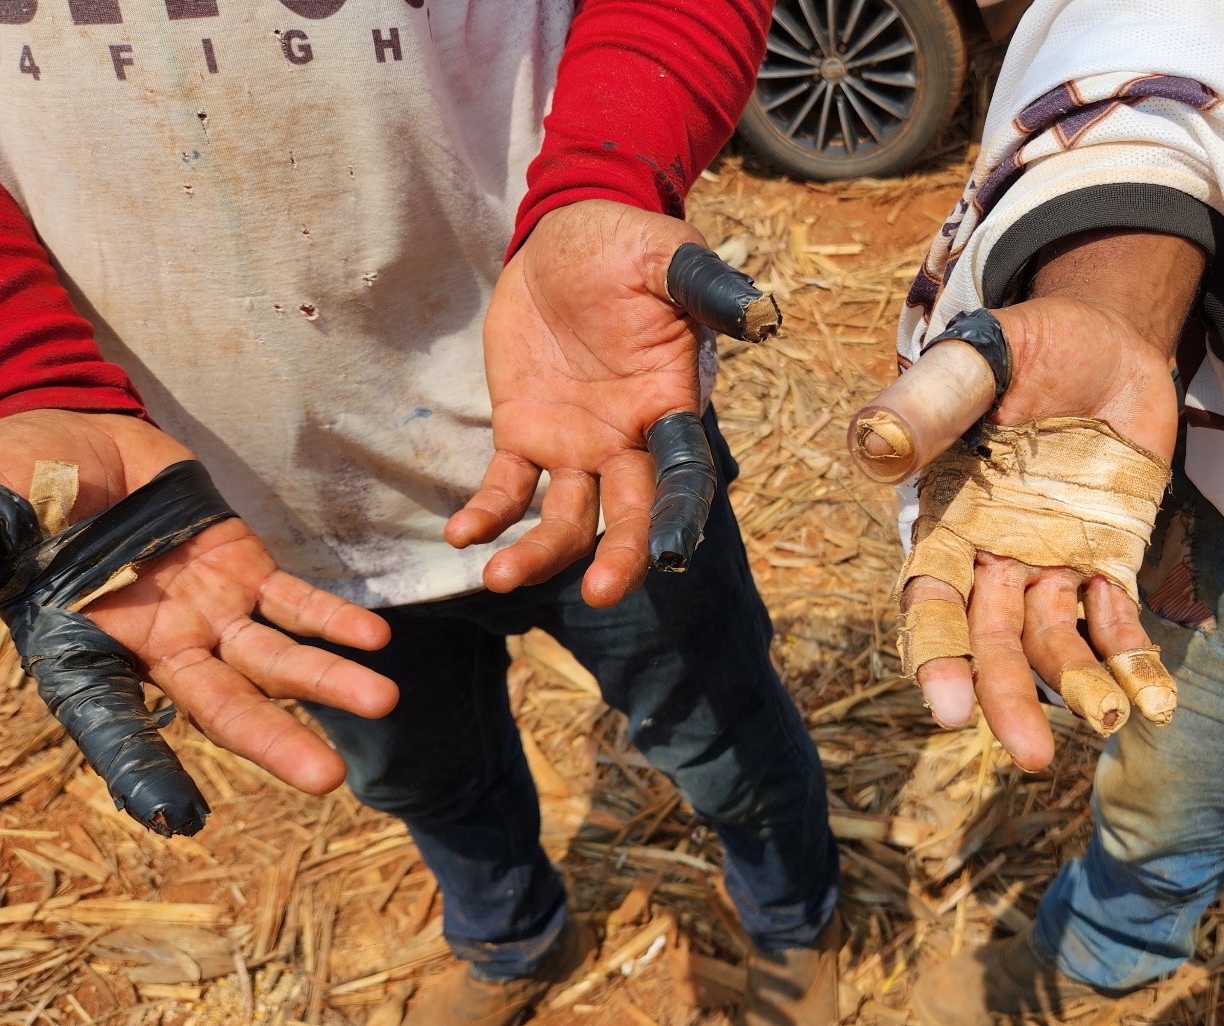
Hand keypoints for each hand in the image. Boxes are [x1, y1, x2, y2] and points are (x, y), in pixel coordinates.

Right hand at [0, 410, 395, 793]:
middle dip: (276, 741)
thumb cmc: (26, 483)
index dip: (144, 770)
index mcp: (86, 651)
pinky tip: (375, 638)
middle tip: (326, 779)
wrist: (84, 446)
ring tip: (384, 701)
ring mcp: (208, 613)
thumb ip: (2, 531)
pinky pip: (295, 602)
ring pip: (275, 659)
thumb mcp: (2, 505)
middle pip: (223, 707)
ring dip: (329, 681)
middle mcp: (158, 647)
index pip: (112, 724)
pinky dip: (334, 619)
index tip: (184, 817)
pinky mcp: (245, 570)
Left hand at [447, 200, 713, 605]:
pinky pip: (505, 487)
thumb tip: (762, 314)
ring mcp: (574, 444)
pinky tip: (461, 536)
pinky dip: (486, 514)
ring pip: (564, 517)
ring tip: (497, 577)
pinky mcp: (524, 432)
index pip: (684, 475)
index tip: (668, 556)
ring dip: (539, 554)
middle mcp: (627, 440)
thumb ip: (706, 289)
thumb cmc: (628, 247)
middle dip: (620, 559)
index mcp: (670, 406)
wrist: (567, 233)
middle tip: (601, 594)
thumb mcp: (668, 258)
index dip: (679, 518)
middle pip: (630, 515)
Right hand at [906, 230, 1202, 769]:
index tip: (949, 711)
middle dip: (1005, 697)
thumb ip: (927, 404)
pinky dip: (1134, 660)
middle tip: (1028, 757)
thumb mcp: (974, 362)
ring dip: (1077, 685)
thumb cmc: (1022, 347)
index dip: (936, 655)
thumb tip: (875, 448)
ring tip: (1112, 721)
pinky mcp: (1107, 558)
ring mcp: (1051, 562)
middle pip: (991, 640)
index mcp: (945, 519)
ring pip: (1054, 640)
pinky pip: (1116, 619)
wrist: (1101, 338)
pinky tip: (1158, 703)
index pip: (930, 600)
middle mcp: (992, 556)